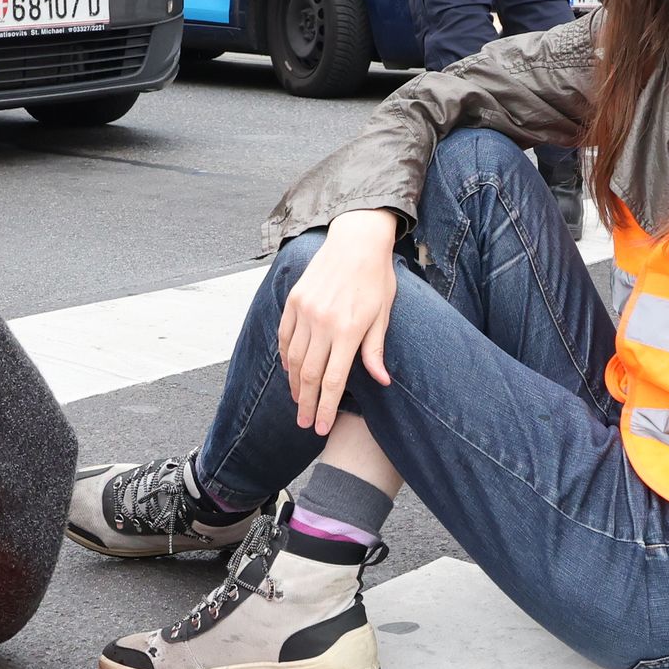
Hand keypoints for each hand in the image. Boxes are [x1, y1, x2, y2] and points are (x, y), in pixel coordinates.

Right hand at [276, 208, 400, 434]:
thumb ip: (375, 349)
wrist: (356, 240)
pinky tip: (289, 371)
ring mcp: (305, 310)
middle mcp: (323, 322)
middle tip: (304, 423)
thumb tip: (382, 381)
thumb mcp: (383, 314)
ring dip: (294, 384)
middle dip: (306, 403)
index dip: (325, 407)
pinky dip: (285, 357)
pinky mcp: (294, 300)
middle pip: (308, 375)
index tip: (320, 427)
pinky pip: (285, 336)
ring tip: (298, 400)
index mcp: (348, 330)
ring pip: (293, 358)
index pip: (332, 380)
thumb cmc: (376, 278)